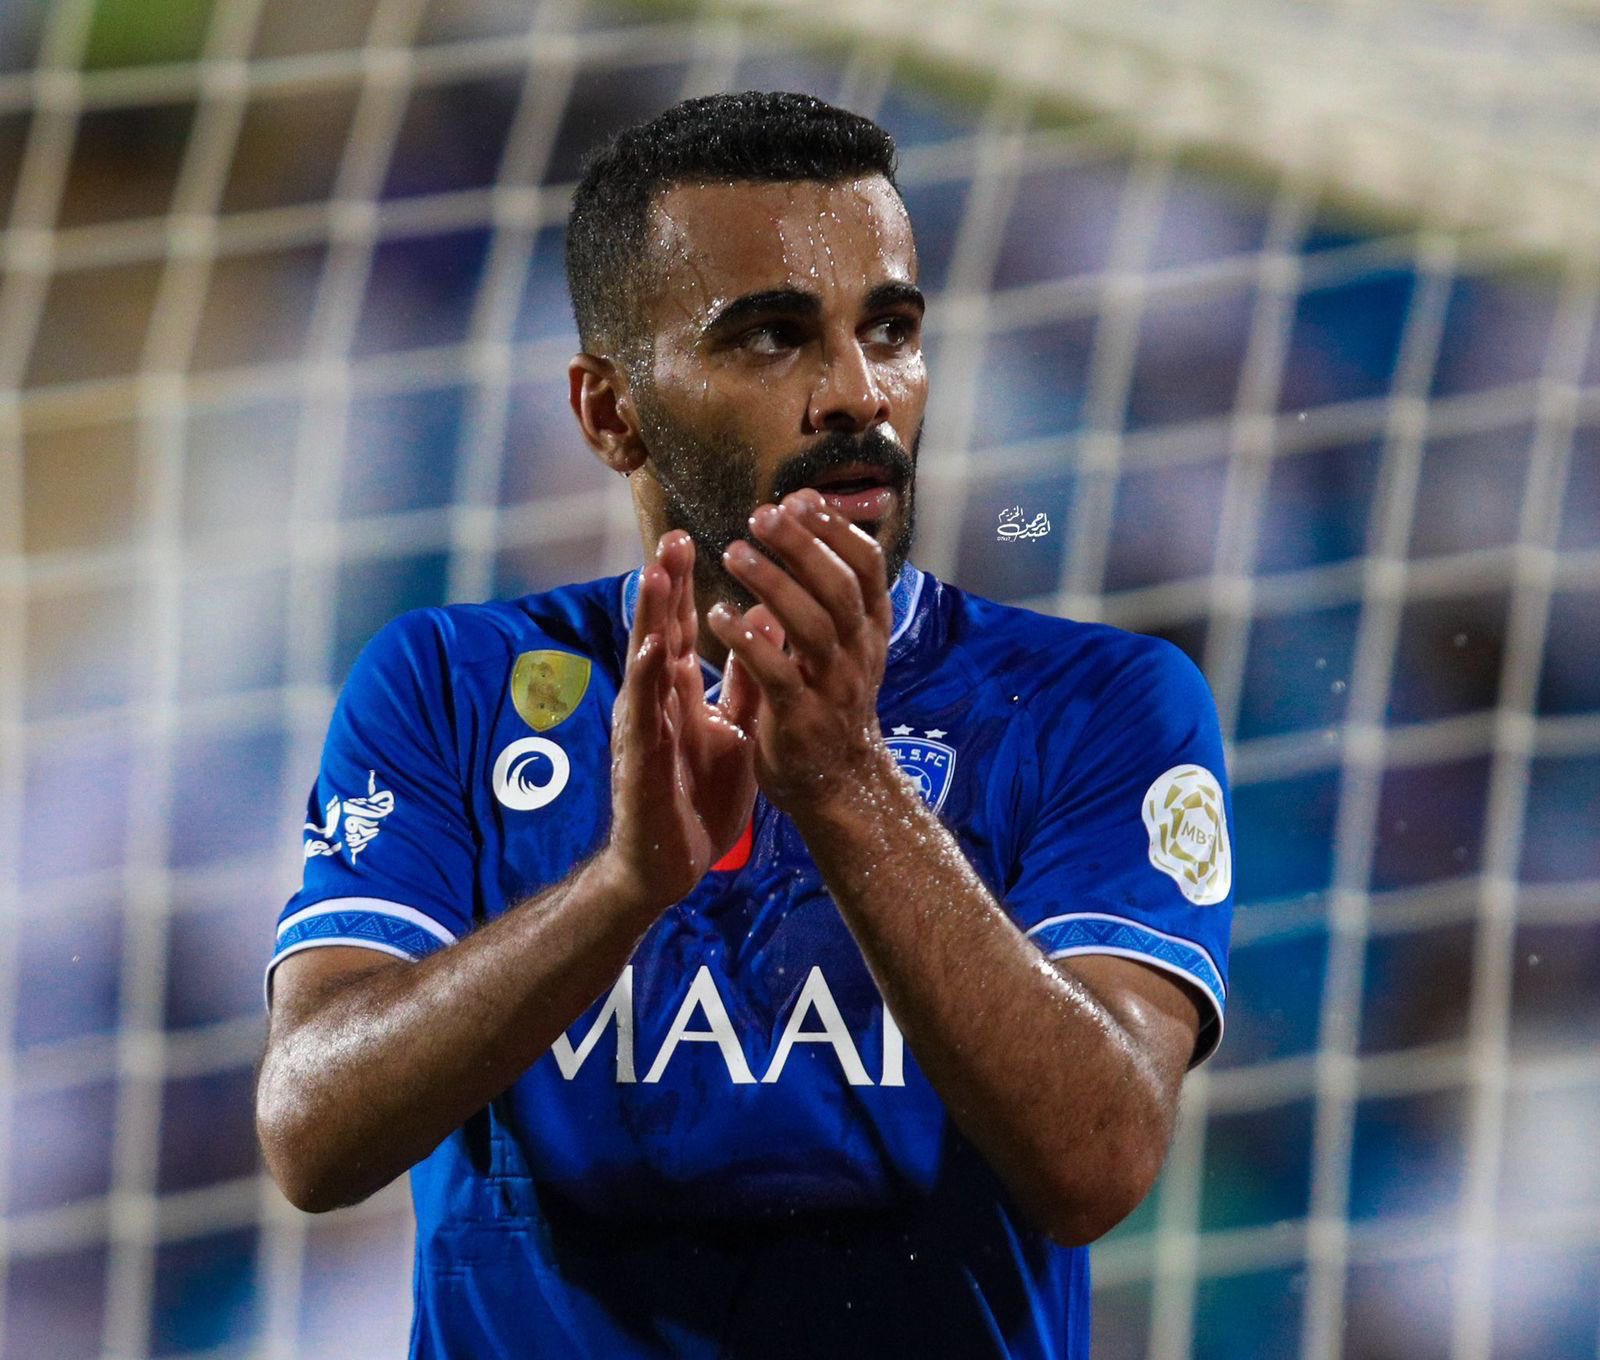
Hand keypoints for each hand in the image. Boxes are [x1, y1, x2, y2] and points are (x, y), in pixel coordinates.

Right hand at [605, 531, 780, 908]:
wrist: (667, 862)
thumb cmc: (697, 795)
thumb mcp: (734, 728)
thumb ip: (745, 680)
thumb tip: (764, 625)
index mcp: (677, 692)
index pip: (682, 628)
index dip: (687, 585)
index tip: (691, 538)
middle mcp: (654, 700)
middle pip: (659, 632)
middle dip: (665, 586)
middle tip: (671, 537)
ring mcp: (643, 727)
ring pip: (643, 663)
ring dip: (649, 619)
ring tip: (656, 574)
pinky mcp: (639, 759)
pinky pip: (645, 715)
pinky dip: (647, 680)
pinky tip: (654, 651)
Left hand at [706, 489, 895, 812]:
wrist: (840, 783)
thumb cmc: (832, 700)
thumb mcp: (847, 642)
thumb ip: (826, 582)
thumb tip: (803, 510)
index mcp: (871, 631)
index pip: (869, 568)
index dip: (837, 530)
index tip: (799, 500)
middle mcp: (859, 654)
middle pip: (838, 588)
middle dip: (801, 546)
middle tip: (760, 516)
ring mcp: (833, 688)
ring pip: (810, 626)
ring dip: (772, 584)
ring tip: (733, 554)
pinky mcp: (800, 720)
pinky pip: (776, 674)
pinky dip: (747, 641)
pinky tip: (720, 616)